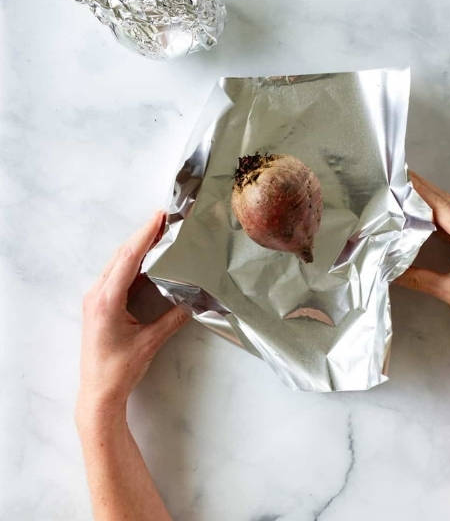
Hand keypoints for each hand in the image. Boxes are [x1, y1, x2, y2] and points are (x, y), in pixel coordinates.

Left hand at [78, 212, 190, 421]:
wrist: (98, 393)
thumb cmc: (120, 369)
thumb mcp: (151, 341)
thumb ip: (174, 317)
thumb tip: (196, 298)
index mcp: (106, 300)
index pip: (128, 258)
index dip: (145, 235)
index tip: (160, 216)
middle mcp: (96, 294)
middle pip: (121, 255)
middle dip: (143, 235)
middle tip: (164, 219)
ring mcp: (94, 299)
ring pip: (117, 263)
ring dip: (137, 247)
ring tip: (159, 233)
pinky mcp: (98, 305)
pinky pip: (115, 276)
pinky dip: (131, 262)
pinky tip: (146, 259)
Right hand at [395, 173, 449, 345]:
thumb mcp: (447, 291)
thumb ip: (416, 278)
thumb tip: (389, 271)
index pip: (442, 207)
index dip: (421, 192)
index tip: (404, 179)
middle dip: (426, 190)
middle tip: (404, 178)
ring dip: (437, 199)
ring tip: (413, 190)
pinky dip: (448, 213)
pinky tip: (433, 212)